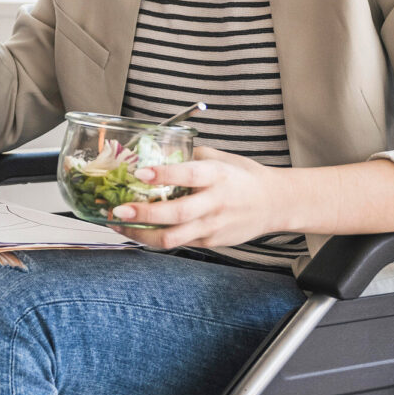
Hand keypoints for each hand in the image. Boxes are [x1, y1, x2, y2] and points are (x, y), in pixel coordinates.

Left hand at [107, 150, 290, 250]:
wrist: (275, 203)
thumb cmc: (244, 177)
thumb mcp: (221, 158)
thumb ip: (191, 156)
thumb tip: (156, 152)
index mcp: (218, 176)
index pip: (189, 175)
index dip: (163, 175)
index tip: (139, 172)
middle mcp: (215, 203)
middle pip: (177, 213)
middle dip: (144, 214)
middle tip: (118, 209)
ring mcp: (212, 226)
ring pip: (173, 238)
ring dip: (141, 234)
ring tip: (118, 224)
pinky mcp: (210, 242)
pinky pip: (178, 242)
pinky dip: (154, 238)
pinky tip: (137, 230)